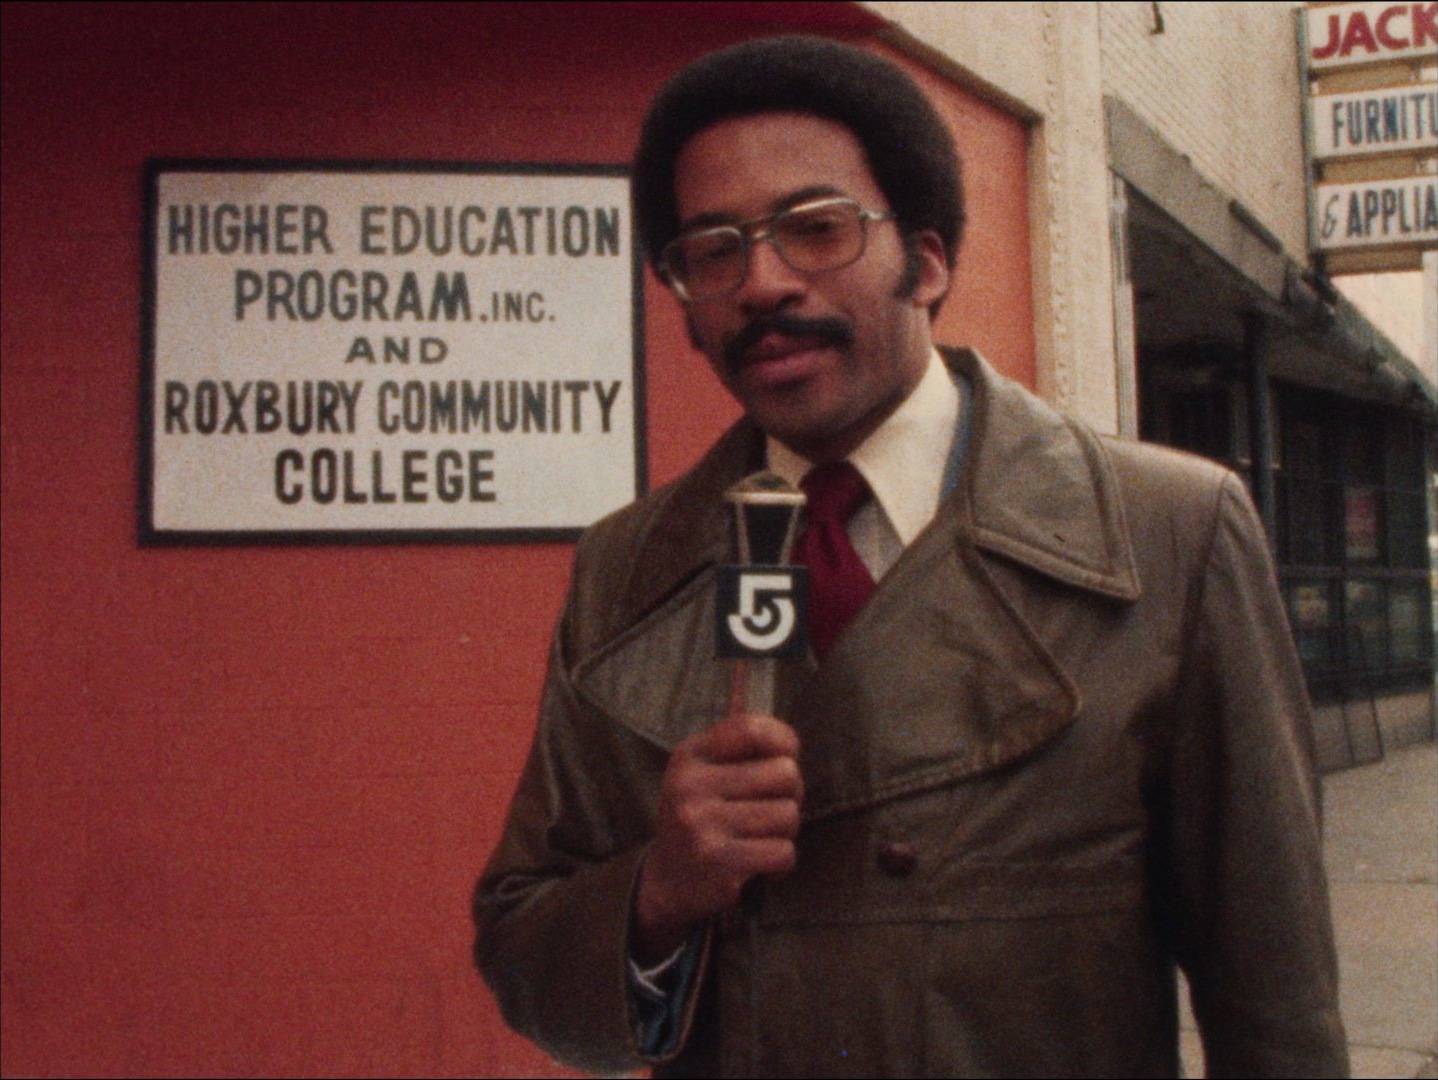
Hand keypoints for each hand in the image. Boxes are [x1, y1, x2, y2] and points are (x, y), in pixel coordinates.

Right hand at [632, 712, 802, 961]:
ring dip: (785, 831)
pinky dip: (780, 862)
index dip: (784, 740)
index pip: (751, 728)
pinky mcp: (719, 865)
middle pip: (785, 774)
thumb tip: (744, 698)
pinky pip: (783, 853)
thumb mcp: (701, 769)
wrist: (665, 880)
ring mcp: (703, 827)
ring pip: (788, 816)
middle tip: (772, 806)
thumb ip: (732, 739)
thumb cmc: (698, 815)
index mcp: (690, 756)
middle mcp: (691, 786)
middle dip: (791, 793)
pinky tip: (760, 862)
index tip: (786, 756)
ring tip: (762, 836)